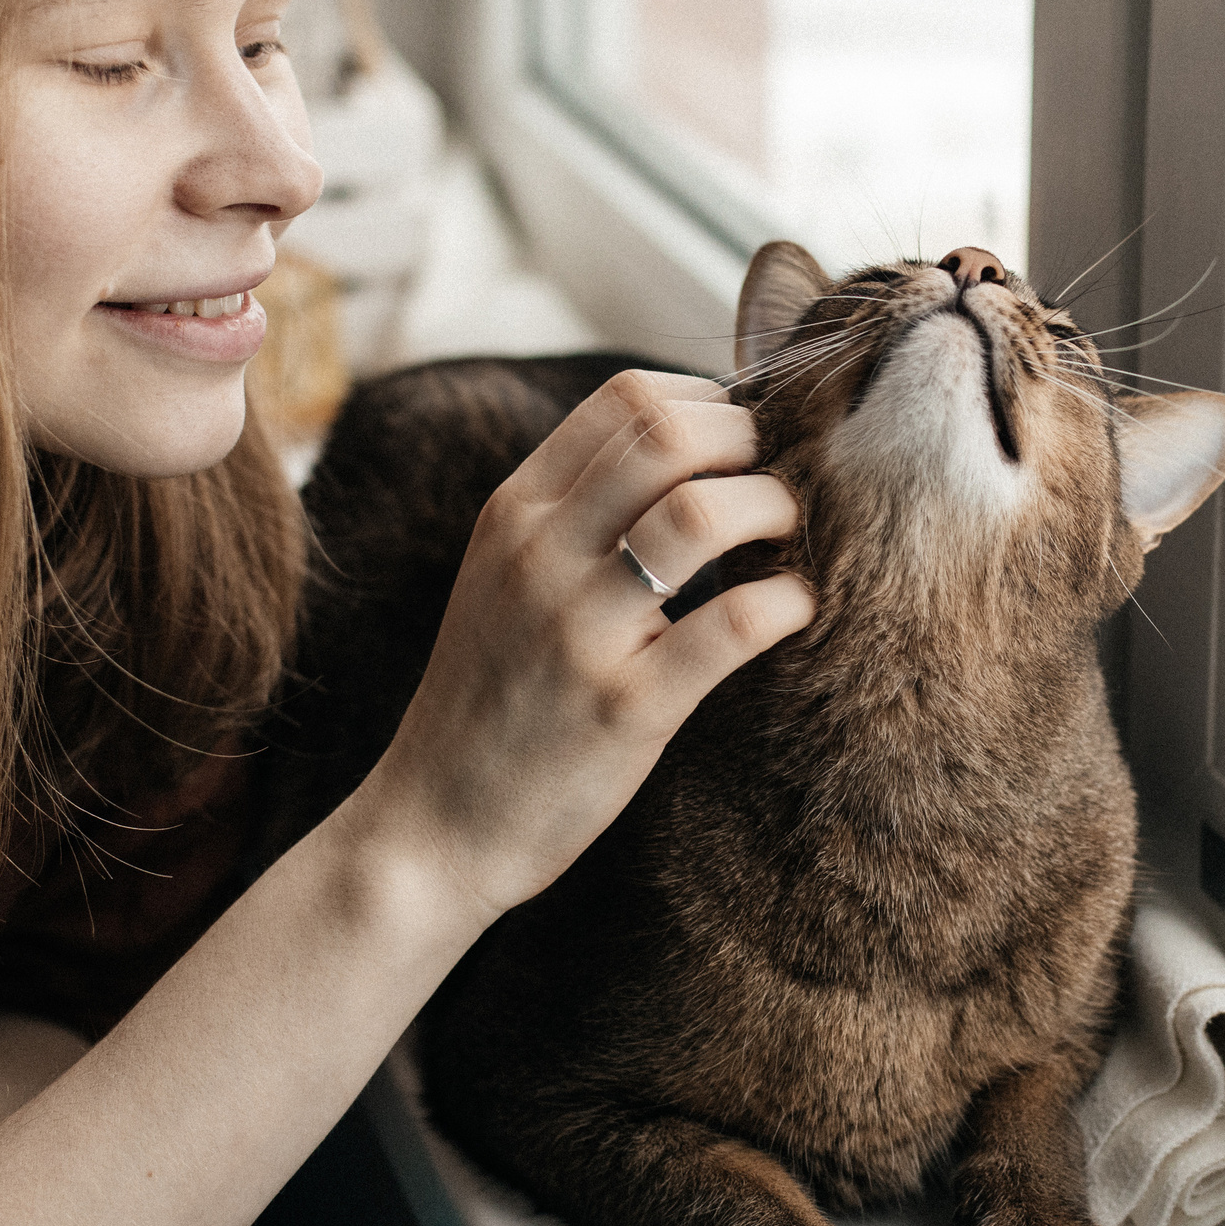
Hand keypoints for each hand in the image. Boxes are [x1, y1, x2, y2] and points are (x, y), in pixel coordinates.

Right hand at [357, 370, 812, 918]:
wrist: (432, 825)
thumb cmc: (490, 696)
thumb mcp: (505, 575)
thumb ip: (576, 510)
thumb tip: (685, 446)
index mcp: (515, 512)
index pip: (626, 400)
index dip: (709, 402)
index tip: (742, 441)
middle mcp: (541, 555)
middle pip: (668, 434)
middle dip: (749, 440)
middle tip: (776, 479)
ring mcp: (580, 630)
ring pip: (702, 515)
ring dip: (772, 510)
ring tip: (788, 537)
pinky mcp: (625, 707)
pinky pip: (732, 626)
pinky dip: (785, 601)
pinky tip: (793, 608)